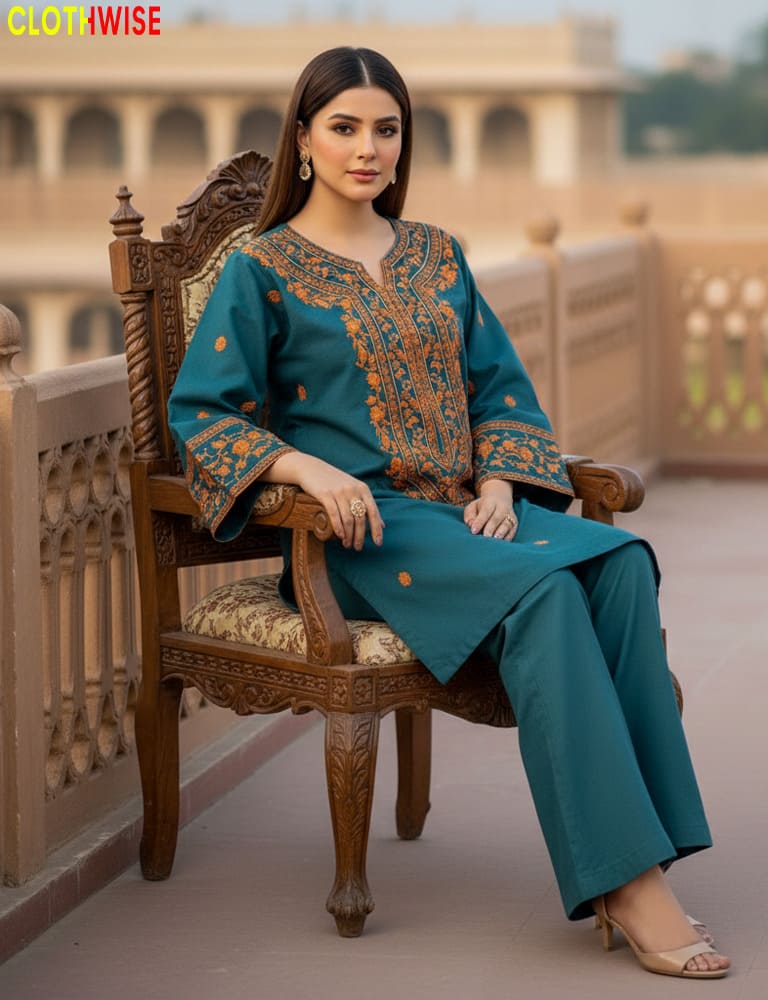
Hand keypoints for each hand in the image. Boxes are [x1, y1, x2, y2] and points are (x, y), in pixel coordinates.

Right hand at [263, 452, 383, 550]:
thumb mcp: (354, 489)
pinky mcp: (325, 494)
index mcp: (363, 489)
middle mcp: (353, 490)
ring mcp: (339, 492)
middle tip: (358, 548)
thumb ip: (367, 505)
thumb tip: (383, 525)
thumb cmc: (334, 482)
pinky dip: (338, 527)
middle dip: (360, 536)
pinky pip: (334, 514)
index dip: (376, 529)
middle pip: (360, 518)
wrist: (310, 468)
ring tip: (347, 545)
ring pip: (348, 519)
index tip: (378, 543)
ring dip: (349, 535)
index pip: (373, 512)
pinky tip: (339, 536)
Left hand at [464, 479, 517, 540]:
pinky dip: (507, 538)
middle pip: (497, 518)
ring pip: (506, 525)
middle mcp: (502, 508)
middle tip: (485, 537)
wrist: (500, 498)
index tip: (473, 531)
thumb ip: (470, 515)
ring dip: (501, 533)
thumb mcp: (473, 506)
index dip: (479, 522)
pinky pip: (512, 532)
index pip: (485, 511)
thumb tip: (470, 525)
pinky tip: (501, 544)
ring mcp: (510, 516)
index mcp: (490, 502)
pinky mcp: (514, 524)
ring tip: (495, 540)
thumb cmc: (482, 507)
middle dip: (491, 528)